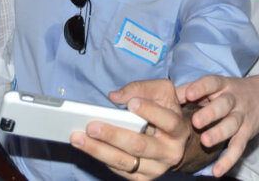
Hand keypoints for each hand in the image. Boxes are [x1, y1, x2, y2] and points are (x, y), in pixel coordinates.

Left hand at [70, 80, 189, 179]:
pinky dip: (101, 158)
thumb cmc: (165, 110)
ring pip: (125, 162)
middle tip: (92, 126)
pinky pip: (119, 170)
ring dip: (98, 150)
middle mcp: (170, 152)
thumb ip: (141, 88)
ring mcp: (156, 168)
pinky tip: (88, 147)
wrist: (174, 140)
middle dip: (113, 136)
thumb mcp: (162, 91)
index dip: (150, 112)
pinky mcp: (142, 178)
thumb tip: (114, 97)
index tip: (131, 103)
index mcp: (179, 129)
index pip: (167, 121)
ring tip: (79, 138)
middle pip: (140, 145)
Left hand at [179, 75, 258, 177]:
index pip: (212, 83)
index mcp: (222, 86)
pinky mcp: (247, 134)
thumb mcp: (214, 86)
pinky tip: (216, 171)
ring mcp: (241, 117)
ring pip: (232, 125)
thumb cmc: (229, 92)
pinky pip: (238, 148)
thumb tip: (163, 97)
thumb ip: (189, 90)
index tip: (188, 94)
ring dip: (219, 134)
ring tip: (205, 142)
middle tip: (196, 122)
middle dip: (210, 113)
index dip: (201, 88)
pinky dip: (228, 160)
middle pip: (223, 105)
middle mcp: (233, 100)